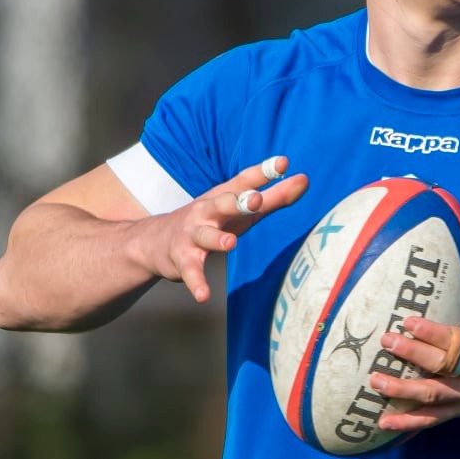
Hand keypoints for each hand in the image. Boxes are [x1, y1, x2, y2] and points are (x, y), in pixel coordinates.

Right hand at [141, 156, 308, 302]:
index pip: (244, 181)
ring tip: (230, 244)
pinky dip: (196, 283)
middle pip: (222, 204)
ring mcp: (192, 236)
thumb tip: (305, 179)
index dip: (262, 172)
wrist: (154, 241)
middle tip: (256, 200)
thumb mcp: (241, 209)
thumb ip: (273, 197)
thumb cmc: (211, 221)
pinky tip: (203, 295)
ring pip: (205, 236)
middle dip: (238, 202)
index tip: (282, 163)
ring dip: (217, 239)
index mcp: (223, 197)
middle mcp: (206, 212)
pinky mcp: (182, 260)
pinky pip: (190, 272)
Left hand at [369, 238, 459, 432]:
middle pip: (441, 365)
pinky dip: (407, 422)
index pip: (456, 339)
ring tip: (375, 380)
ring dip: (402, 390)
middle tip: (385, 342)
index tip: (407, 321)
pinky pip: (431, 419)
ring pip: (433, 395)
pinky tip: (383, 422)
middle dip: (412, 354)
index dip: (431, 333)